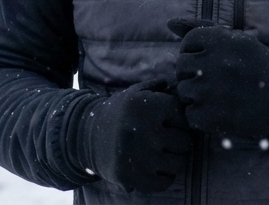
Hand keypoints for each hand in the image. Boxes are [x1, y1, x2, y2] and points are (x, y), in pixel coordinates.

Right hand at [76, 80, 192, 192]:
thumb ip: (158, 87)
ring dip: (173, 160)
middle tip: (166, 140)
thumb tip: (179, 85)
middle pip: (184, 142)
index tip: (168, 122)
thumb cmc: (118, 113)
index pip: (183, 117)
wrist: (84, 135)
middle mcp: (142, 130)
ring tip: (162, 154)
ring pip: (178, 163)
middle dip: (178, 140)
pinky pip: (164, 183)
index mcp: (145, 105)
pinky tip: (155, 167)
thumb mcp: (135, 93)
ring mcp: (137, 156)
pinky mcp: (129, 177)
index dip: (178, 120)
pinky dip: (163, 177)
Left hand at [169, 19, 268, 150]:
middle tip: (215, 81)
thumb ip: (203, 29)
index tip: (212, 62)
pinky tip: (221, 111)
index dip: (196, 53)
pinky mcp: (212, 117)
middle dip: (194, 73)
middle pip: (181, 66)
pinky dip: (201, 116)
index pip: (188, 42)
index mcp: (223, 40)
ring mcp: (212, 91)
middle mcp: (216, 63)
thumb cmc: (260, 68)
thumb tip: (169, 22)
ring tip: (219, 96)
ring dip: (196, 95)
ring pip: (183, 91)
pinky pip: (190, 114)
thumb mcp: (238, 41)